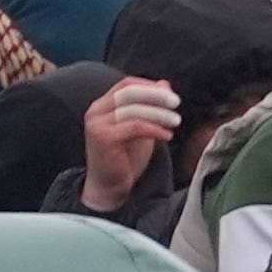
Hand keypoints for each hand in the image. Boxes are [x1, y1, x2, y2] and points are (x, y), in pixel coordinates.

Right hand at [77, 78, 182, 214]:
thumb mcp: (141, 128)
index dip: (149, 86)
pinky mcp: (104, 138)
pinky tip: (167, 135)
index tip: (169, 94)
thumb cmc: (124, 159)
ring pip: (134, 109)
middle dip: (156, 96)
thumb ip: (149, 106)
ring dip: (159, 114)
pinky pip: (135, 126)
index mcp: (102, 105)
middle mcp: (96, 111)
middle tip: (175, 103)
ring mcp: (97, 124)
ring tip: (175, 121)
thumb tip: (165, 84)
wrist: (109, 187)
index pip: (127, 84)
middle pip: (129, 92)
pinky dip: (154, 129)